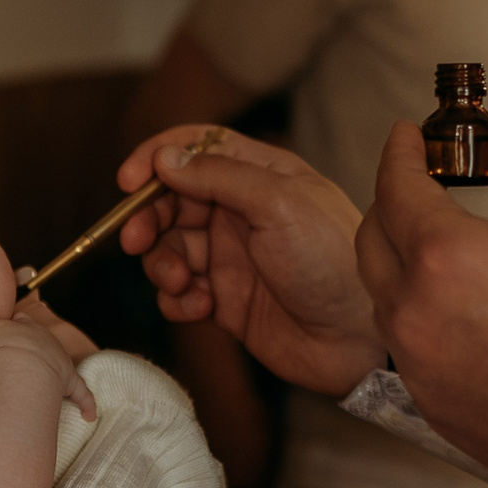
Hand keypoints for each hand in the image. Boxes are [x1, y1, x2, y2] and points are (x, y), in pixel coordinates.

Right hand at [0, 304, 97, 420]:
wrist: (18, 363)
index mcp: (25, 328)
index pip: (19, 321)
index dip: (12, 326)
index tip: (4, 332)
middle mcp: (45, 342)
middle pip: (41, 339)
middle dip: (32, 346)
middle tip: (19, 357)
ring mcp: (60, 363)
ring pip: (61, 363)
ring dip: (55, 371)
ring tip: (46, 382)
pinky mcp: (69, 384)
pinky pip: (81, 394)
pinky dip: (86, 403)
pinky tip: (88, 415)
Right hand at [114, 127, 385, 395]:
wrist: (358, 339)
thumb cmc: (334, 261)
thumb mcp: (279, 203)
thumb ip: (219, 176)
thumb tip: (166, 159)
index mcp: (260, 174)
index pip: (196, 148)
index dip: (157, 157)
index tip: (128, 181)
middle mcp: (242, 211)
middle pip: (171, 200)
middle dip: (148, 218)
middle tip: (137, 241)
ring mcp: (232, 256)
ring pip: (169, 247)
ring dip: (161, 263)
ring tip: (179, 282)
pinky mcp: (225, 299)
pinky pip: (179, 291)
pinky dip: (176, 298)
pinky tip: (199, 307)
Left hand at [356, 125, 487, 487]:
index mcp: (447, 256)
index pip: (395, 189)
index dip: (397, 155)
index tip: (404, 137)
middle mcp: (415, 312)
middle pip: (372, 242)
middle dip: (389, 205)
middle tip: (418, 188)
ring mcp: (419, 367)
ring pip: (384, 299)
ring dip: (400, 265)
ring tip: (438, 249)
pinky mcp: (432, 407)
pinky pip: (408, 349)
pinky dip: (419, 318)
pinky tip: (456, 311)